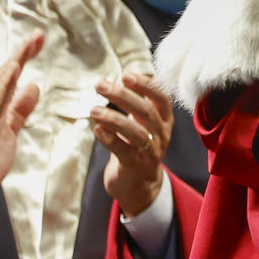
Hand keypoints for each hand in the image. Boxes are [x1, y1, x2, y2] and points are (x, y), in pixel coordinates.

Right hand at [0, 30, 43, 226]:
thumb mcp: (10, 128)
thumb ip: (20, 108)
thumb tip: (34, 87)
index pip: (10, 76)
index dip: (23, 57)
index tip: (38, 40)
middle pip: (5, 74)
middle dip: (21, 53)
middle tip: (38, 34)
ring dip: (13, 65)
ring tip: (26, 48)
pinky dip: (3, 87)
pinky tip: (12, 74)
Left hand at [94, 71, 175, 217]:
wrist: (140, 184)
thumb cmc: (138, 146)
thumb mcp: (145, 123)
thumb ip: (139, 104)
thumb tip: (123, 77)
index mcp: (165, 120)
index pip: (162, 98)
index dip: (146, 85)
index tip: (126, 74)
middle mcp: (161, 134)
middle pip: (146, 111)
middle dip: (123, 96)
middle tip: (100, 85)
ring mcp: (150, 151)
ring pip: (136, 132)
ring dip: (114, 118)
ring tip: (93, 110)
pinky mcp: (135, 166)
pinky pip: (123, 150)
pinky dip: (109, 139)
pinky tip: (97, 129)